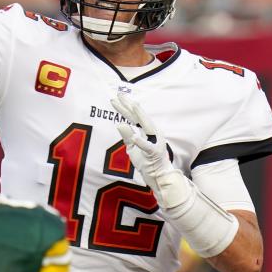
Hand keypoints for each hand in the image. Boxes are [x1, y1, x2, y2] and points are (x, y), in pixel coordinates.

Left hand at [111, 93, 190, 209]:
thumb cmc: (145, 161)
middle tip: (120, 94)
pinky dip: (141, 142)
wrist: (157, 176)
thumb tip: (119, 123)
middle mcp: (152, 133)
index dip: (124, 108)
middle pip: (139, 117)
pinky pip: (147, 147)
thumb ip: (127, 135)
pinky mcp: (155, 153)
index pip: (133, 117)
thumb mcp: (132, 147)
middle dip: (130, 105)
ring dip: (140, 116)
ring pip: (147, 126)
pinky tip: (134, 137)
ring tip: (132, 105)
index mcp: (146, 131)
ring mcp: (155, 142)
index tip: (114, 99)